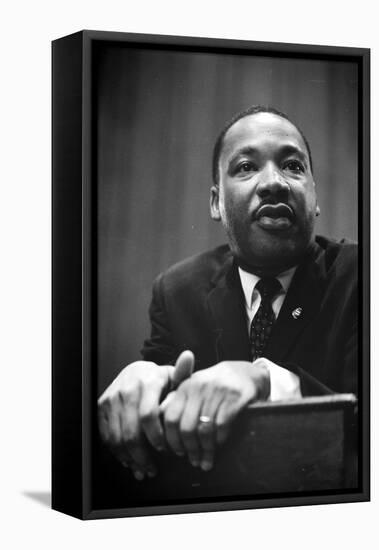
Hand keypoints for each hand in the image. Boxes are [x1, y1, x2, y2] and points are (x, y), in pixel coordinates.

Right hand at [97, 350, 193, 479]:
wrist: (135, 371)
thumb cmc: (159, 379)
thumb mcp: (173, 376)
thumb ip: (183, 374)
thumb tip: (188, 356)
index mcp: (147, 382)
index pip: (148, 415)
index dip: (156, 436)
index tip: (165, 449)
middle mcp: (126, 389)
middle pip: (131, 432)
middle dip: (142, 455)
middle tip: (152, 469)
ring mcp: (111, 398)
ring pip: (117, 437)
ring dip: (129, 458)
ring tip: (142, 468)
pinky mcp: (101, 407)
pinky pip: (106, 435)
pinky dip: (116, 452)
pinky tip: (128, 461)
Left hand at [160, 360, 269, 471]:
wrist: (242, 373)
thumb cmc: (212, 386)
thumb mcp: (193, 389)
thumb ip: (176, 403)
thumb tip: (160, 425)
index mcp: (185, 387)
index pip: (171, 418)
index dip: (172, 439)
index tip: (177, 452)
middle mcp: (198, 388)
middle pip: (187, 428)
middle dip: (190, 449)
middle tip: (193, 461)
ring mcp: (217, 392)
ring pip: (205, 430)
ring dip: (205, 450)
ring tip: (206, 462)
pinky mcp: (234, 398)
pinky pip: (222, 427)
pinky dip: (219, 441)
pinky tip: (219, 447)